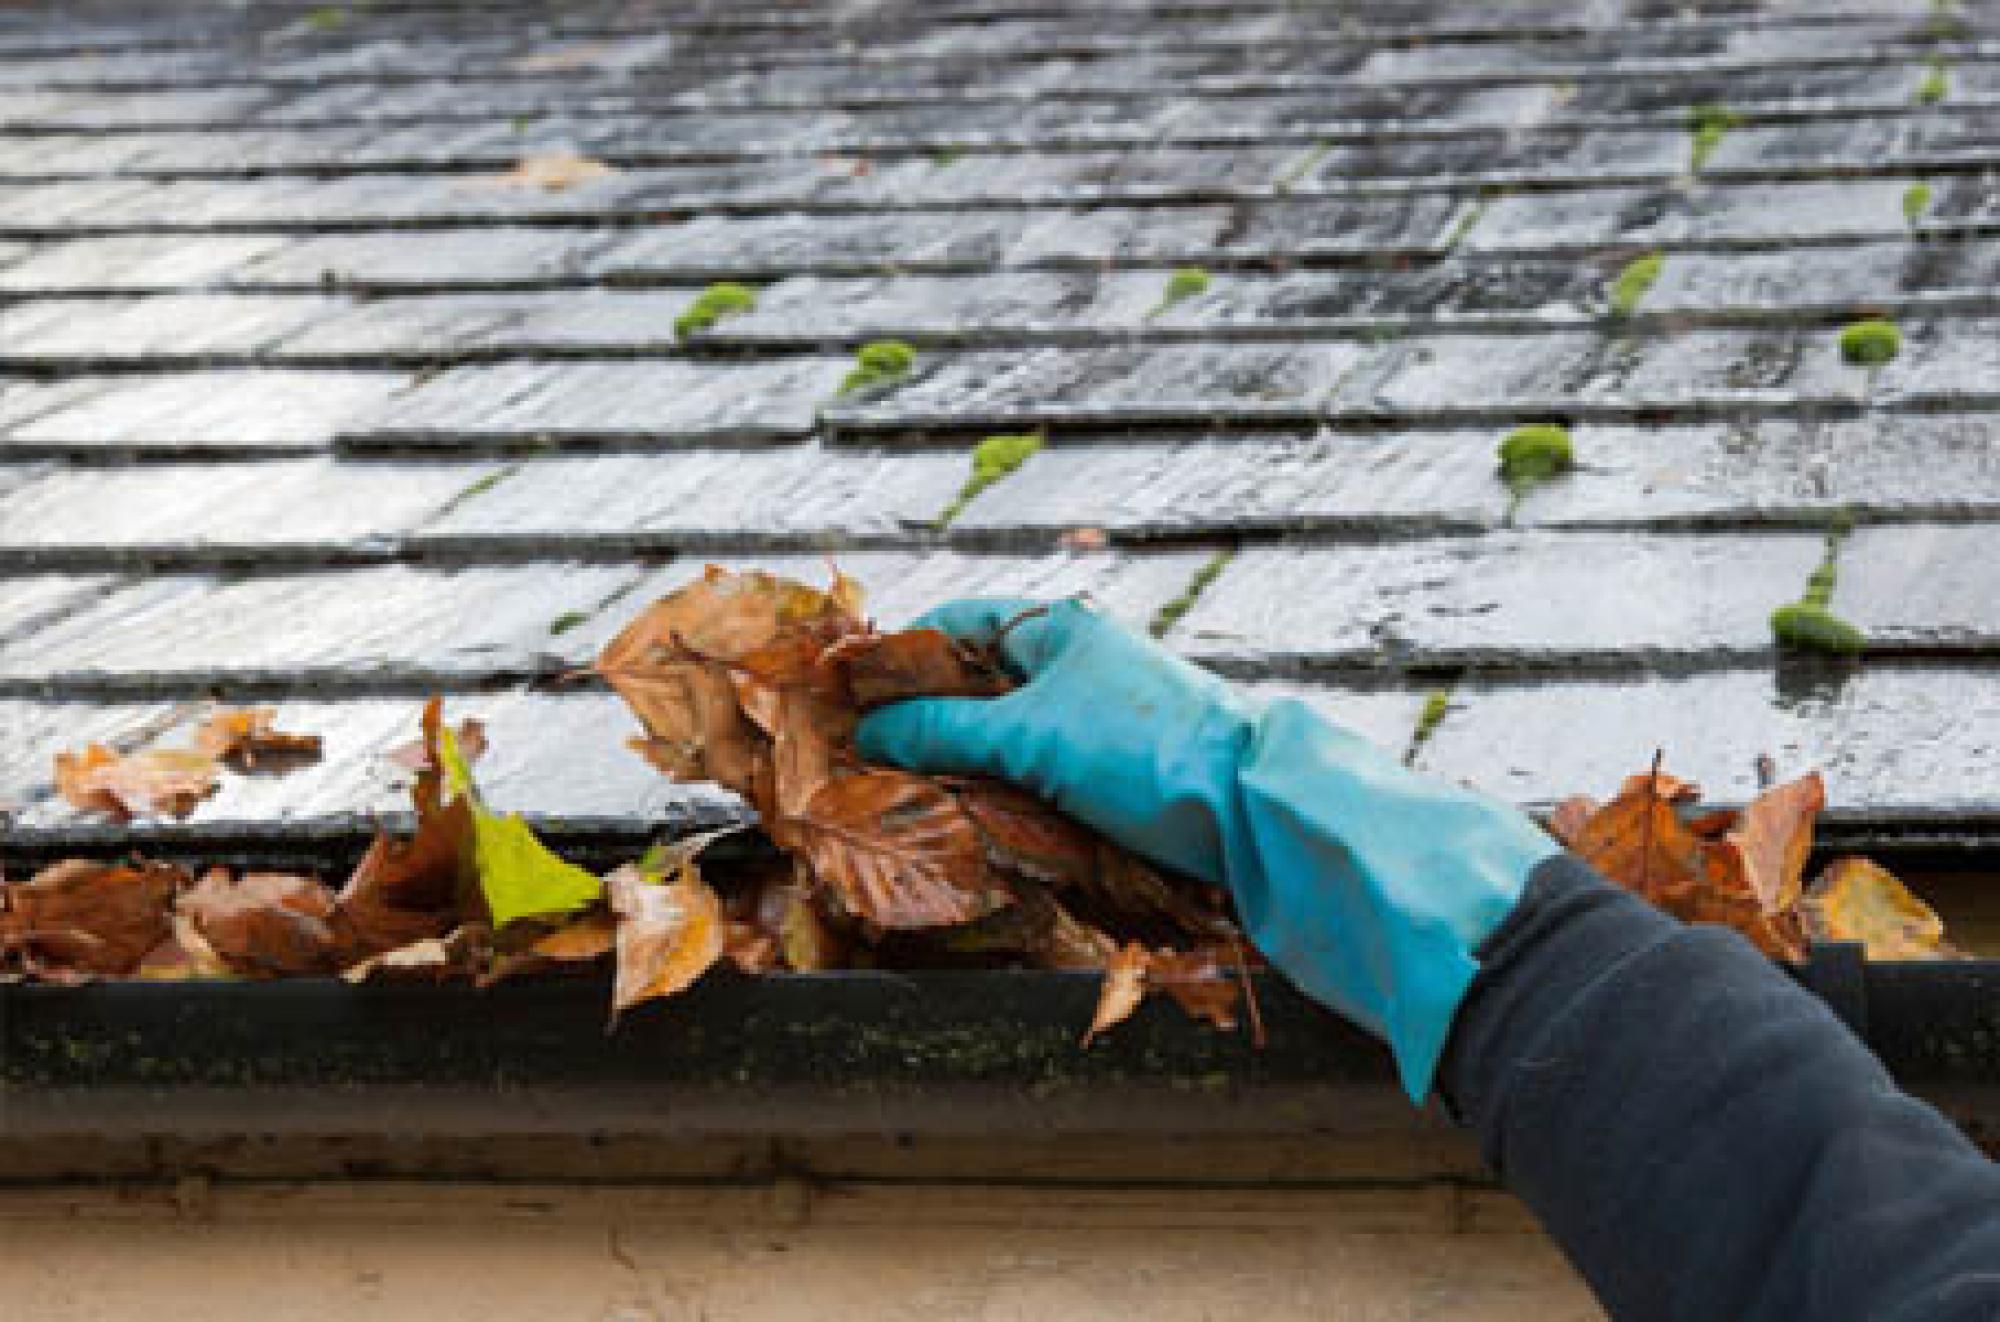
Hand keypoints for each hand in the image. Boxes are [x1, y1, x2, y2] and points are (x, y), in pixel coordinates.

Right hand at [858, 596, 1558, 1099]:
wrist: (1257, 812)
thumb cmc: (1145, 750)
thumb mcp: (1030, 736)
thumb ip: (941, 731)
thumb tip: (865, 734)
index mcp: (1058, 628)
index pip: (953, 626)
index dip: (895, 658)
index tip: (840, 699)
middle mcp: (1076, 665)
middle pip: (973, 684)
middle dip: (918, 720)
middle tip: (858, 761)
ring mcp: (1095, 722)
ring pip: (1002, 738)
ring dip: (957, 767)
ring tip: (901, 799)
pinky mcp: (1113, 776)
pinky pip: (1035, 777)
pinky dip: (999, 796)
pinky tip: (970, 824)